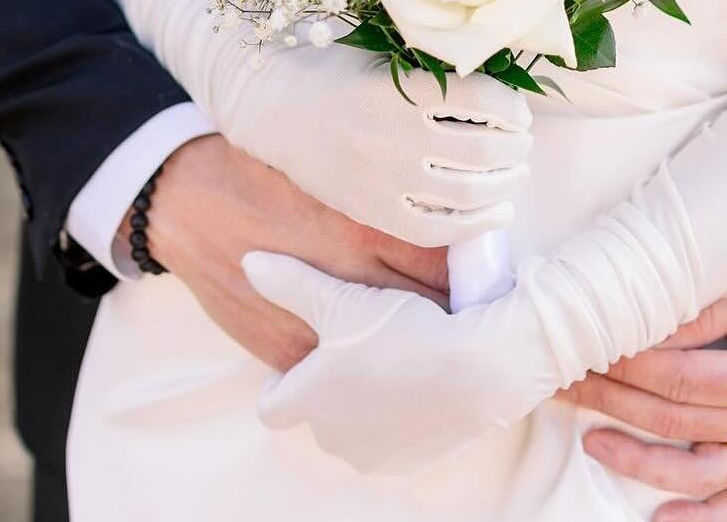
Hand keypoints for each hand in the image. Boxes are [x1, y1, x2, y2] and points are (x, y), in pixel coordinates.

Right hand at [105, 0, 533, 244]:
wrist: (274, 110)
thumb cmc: (335, 70)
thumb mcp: (382, 52)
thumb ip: (433, 63)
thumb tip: (502, 68)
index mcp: (398, 87)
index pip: (480, 98)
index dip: (513, 107)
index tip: (522, 109)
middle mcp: (393, 135)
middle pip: (483, 149)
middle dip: (516, 147)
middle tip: (524, 142)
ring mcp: (382, 178)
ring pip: (466, 191)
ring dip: (505, 183)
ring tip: (514, 173)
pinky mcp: (372, 211)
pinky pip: (435, 229)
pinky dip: (475, 223)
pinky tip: (496, 212)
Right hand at [138, 136, 449, 372]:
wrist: (185, 204)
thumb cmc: (261, 168)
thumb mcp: (326, 161)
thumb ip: (381, 183)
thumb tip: (443, 185)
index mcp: (359, 224)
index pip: (444, 256)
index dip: (473, 261)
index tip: (486, 257)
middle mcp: (343, 277)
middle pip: (429, 307)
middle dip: (457, 306)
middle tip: (476, 298)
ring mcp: (315, 323)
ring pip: (391, 346)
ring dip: (416, 337)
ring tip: (433, 324)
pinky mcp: (289, 350)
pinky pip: (345, 367)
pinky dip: (369, 360)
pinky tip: (381, 347)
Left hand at [241, 248, 561, 473]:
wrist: (477, 369)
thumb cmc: (402, 330)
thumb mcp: (342, 298)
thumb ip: (292, 283)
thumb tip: (249, 262)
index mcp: (310, 402)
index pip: (270, 408)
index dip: (278, 382)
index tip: (301, 355)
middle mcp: (334, 440)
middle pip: (314, 416)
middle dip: (325, 388)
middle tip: (351, 347)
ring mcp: (373, 457)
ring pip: (352, 431)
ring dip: (360, 405)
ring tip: (387, 360)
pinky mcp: (409, 464)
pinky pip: (389, 442)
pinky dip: (394, 419)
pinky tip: (414, 382)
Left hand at [570, 245, 726, 519]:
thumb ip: (710, 306)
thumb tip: (650, 322)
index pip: (679, 379)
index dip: (626, 368)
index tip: (583, 350)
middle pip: (677, 421)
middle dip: (611, 403)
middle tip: (563, 385)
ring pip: (699, 473)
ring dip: (640, 463)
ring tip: (592, 441)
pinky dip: (701, 517)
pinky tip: (660, 516)